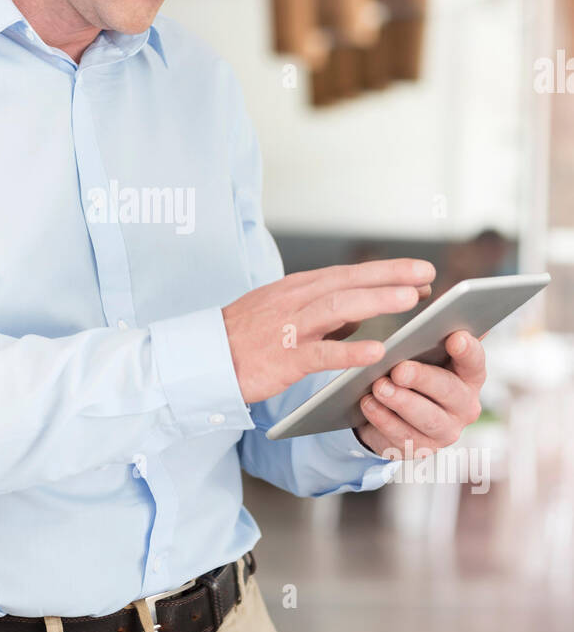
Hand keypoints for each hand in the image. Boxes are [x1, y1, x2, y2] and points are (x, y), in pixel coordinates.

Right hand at [222, 259, 435, 403]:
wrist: (203, 359)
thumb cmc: (245, 337)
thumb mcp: (283, 313)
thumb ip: (322, 313)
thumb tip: (360, 316)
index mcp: (298, 289)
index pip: (348, 274)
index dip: (386, 272)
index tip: (420, 272)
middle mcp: (295, 300)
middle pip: (348, 281)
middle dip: (389, 276)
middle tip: (426, 274)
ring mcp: (289, 327)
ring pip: (338, 307)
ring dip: (376, 300)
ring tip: (411, 300)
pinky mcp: (283, 358)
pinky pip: (321, 353)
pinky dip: (349, 350)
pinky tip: (376, 352)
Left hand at [354, 331, 485, 456]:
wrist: (396, 414)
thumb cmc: (414, 372)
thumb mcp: (424, 353)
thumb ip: (433, 333)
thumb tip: (437, 300)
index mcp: (470, 376)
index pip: (475, 361)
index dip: (467, 350)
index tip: (455, 336)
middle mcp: (465, 406)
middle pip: (449, 391)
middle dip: (423, 378)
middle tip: (399, 369)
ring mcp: (445, 431)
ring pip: (425, 417)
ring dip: (401, 401)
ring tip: (379, 387)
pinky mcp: (420, 448)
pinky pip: (402, 436)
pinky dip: (383, 419)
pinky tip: (367, 404)